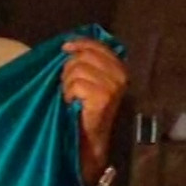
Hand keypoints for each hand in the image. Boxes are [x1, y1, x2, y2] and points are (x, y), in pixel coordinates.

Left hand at [61, 38, 126, 185]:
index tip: (64, 47)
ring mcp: (114, 86)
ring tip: (72, 98)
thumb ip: (85, 62)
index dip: (79, 43)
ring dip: (68, 84)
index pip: (97, 45)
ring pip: (77, 70)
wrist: (88, 142)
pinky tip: (73, 104)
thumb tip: (68, 44)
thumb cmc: (84, 111)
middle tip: (69, 87)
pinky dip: (69, 94)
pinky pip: (76, 84)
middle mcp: (121, 75)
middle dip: (69, 70)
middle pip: (83, 56)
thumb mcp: (88, 80)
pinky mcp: (104, 97)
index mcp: (119, 68)